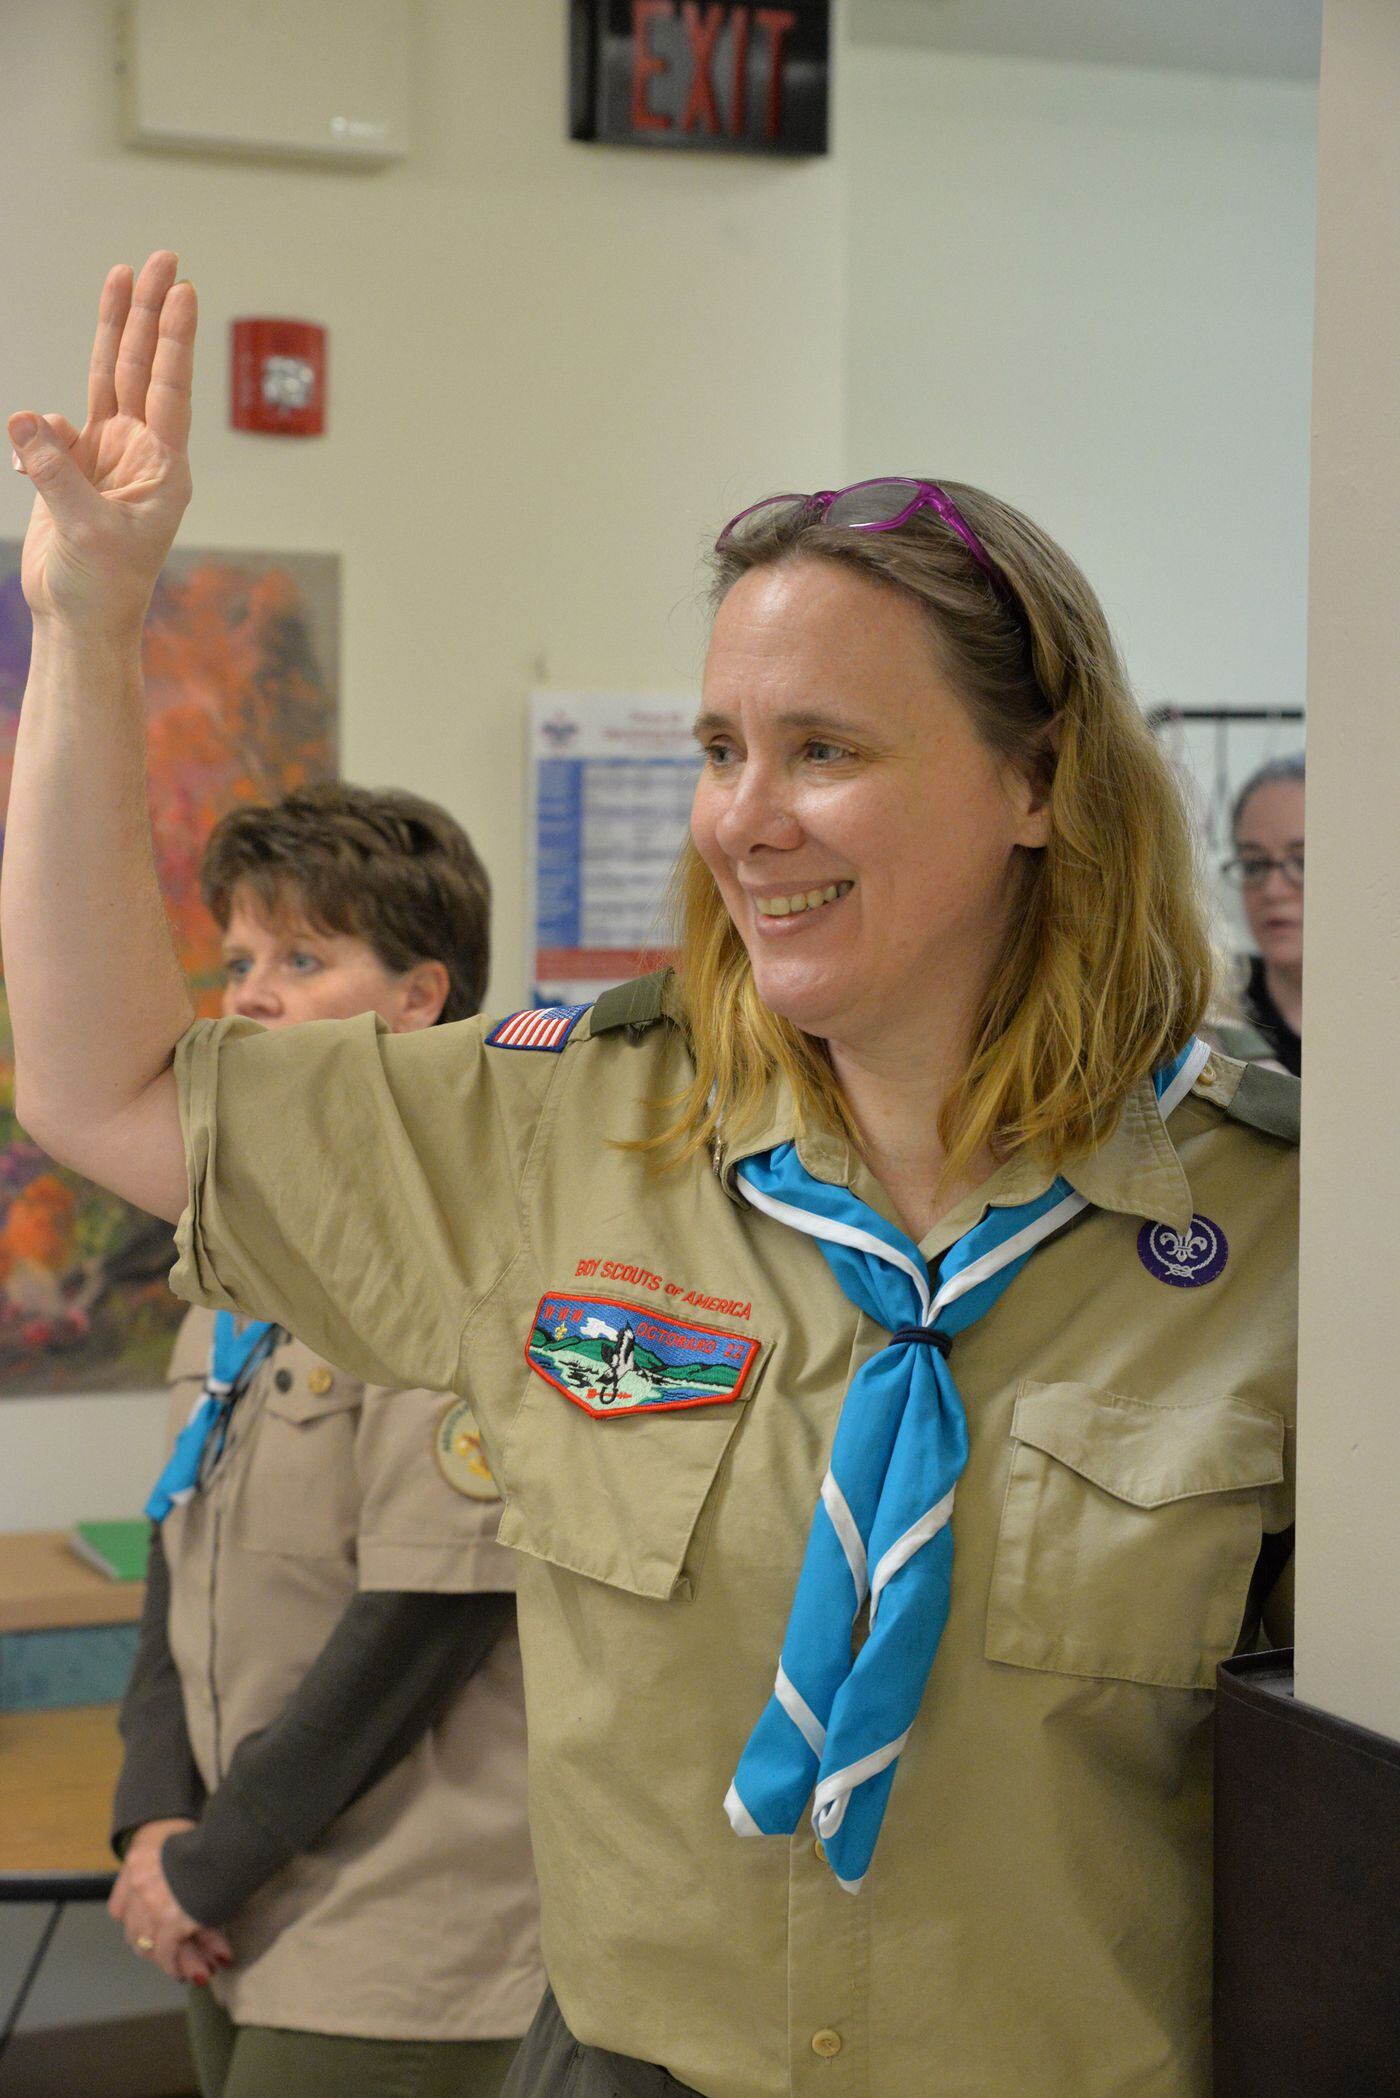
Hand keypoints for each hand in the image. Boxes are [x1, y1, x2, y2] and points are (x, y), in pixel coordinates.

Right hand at [7, 251, 196, 640]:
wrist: (78, 620)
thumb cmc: (104, 587)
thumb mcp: (86, 529)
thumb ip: (57, 470)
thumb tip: (28, 418)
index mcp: (163, 469)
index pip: (169, 388)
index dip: (172, 337)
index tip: (182, 290)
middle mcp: (141, 453)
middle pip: (142, 365)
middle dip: (150, 312)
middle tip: (162, 259)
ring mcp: (107, 455)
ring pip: (107, 376)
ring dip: (113, 328)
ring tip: (121, 274)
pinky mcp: (73, 465)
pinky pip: (52, 427)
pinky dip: (38, 432)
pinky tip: (32, 460)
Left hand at [109, 1817, 233, 1985]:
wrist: (231, 1839)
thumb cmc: (211, 1837)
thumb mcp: (178, 1842)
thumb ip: (168, 1867)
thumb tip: (173, 1893)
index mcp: (137, 1861)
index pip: (120, 1907)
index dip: (136, 1922)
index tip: (151, 1930)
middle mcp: (137, 1885)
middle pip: (134, 1929)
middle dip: (152, 1944)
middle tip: (169, 1955)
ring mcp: (152, 1906)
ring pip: (149, 1945)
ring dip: (168, 1959)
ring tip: (186, 1970)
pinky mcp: (172, 1923)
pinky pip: (169, 1954)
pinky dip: (178, 1965)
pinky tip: (191, 1973)